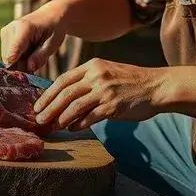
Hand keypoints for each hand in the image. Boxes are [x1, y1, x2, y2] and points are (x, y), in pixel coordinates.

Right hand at [0, 4, 65, 72]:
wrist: (50, 15)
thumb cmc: (54, 30)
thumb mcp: (53, 44)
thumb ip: (40, 56)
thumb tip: (29, 67)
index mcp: (23, 28)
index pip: (12, 54)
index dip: (18, 68)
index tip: (29, 73)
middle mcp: (10, 28)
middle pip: (8, 59)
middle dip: (21, 65)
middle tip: (36, 62)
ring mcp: (5, 31)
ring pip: (6, 58)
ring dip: (20, 62)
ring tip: (33, 54)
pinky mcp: (4, 35)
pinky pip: (8, 55)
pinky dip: (18, 58)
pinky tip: (28, 52)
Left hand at [34, 58, 164, 130]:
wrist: (157, 87)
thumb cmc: (131, 82)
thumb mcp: (108, 73)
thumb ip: (88, 82)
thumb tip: (65, 99)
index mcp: (93, 66)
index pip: (63, 80)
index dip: (48, 94)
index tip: (38, 105)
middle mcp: (97, 76)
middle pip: (65, 93)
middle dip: (49, 107)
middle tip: (38, 119)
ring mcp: (105, 90)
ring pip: (74, 106)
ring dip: (60, 118)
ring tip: (51, 126)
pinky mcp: (113, 106)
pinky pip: (90, 117)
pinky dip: (78, 124)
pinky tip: (72, 129)